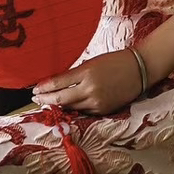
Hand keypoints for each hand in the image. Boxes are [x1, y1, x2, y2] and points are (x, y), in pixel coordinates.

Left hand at [31, 51, 146, 115]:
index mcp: (86, 72)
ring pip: (70, 107)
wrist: (139, 69)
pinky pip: (83, 112)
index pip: (58, 82)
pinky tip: (67, 106)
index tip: (34, 89)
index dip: (44, 87)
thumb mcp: (93, 62)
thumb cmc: (115, 61)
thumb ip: (76, 74)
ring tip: (48, 103)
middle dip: (46, 99)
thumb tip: (58, 83)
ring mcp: (96, 102)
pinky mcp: (102, 111)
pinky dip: (74, 109)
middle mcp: (90, 89)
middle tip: (36, 98)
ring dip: (58, 105)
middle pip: (60, 98)